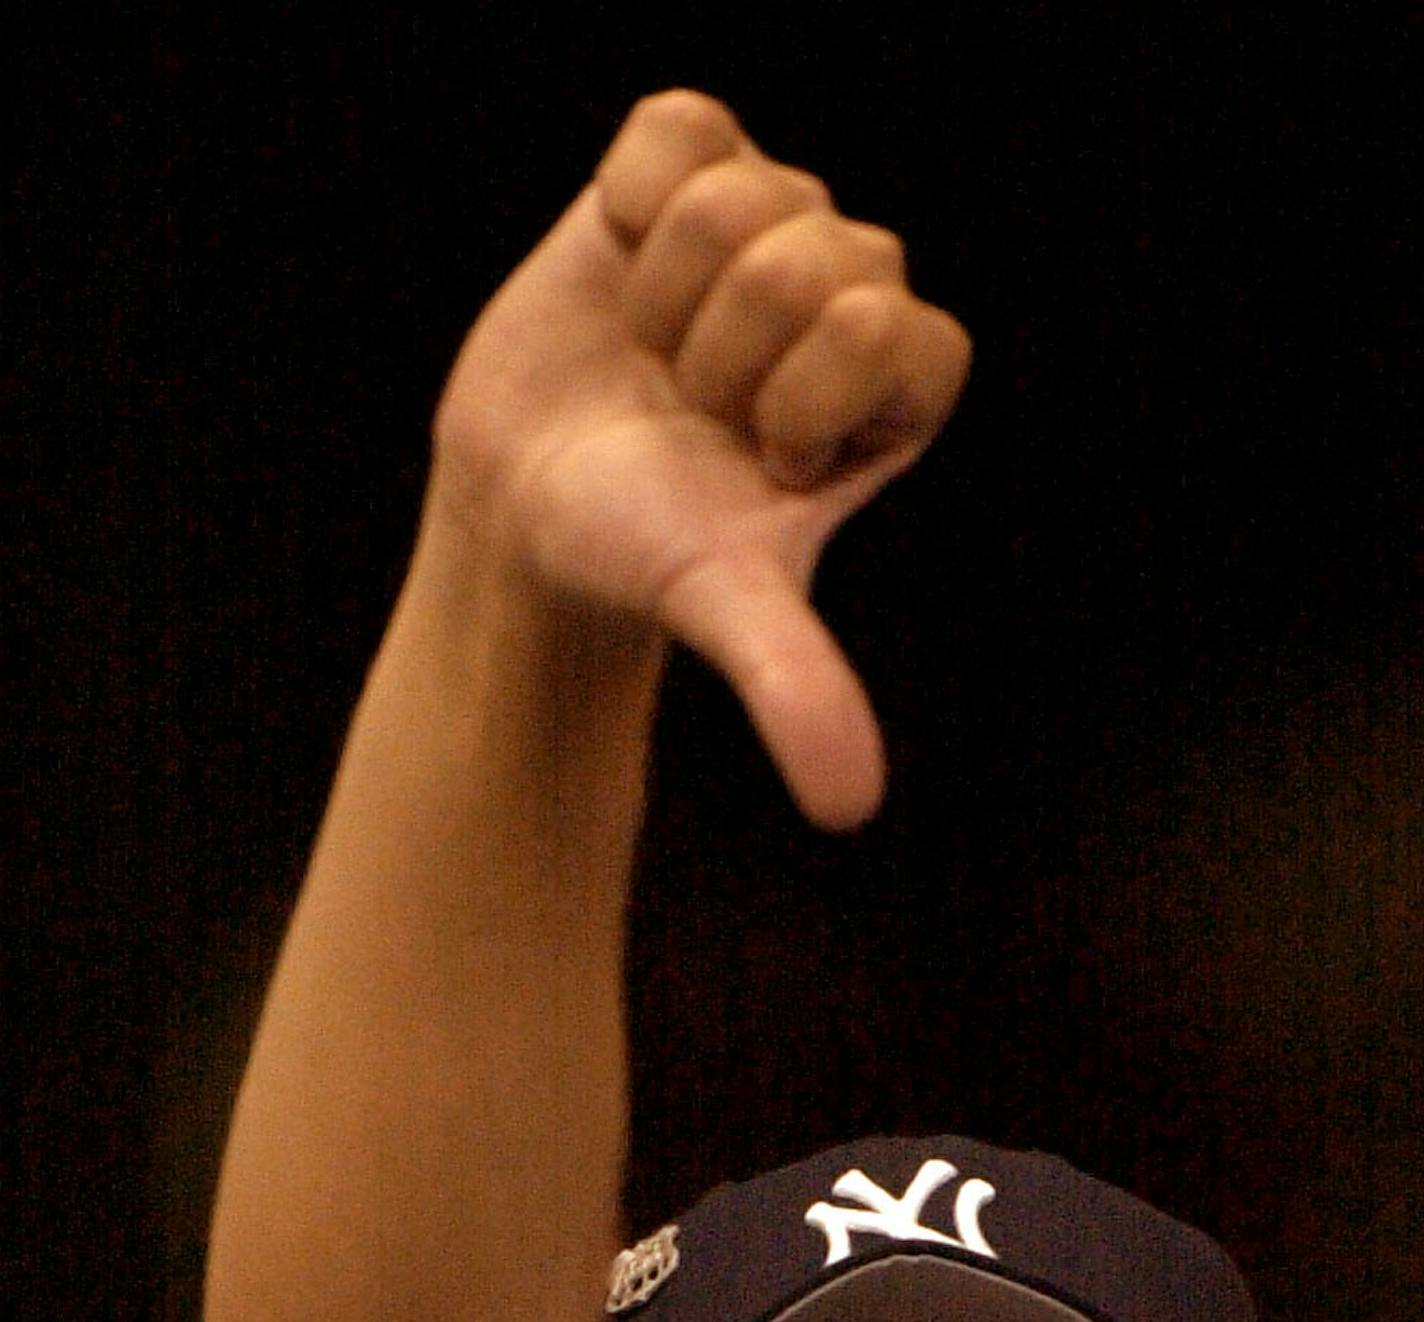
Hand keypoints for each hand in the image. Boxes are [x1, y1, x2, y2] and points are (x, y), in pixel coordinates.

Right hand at [429, 92, 970, 825]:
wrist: (526, 503)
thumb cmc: (638, 553)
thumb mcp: (724, 611)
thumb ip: (798, 686)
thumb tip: (850, 810)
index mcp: (897, 380)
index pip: (894, 326)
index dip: (804, 395)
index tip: (757, 461)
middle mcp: (848, 290)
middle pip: (816, 256)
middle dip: (724, 353)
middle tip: (689, 415)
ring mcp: (771, 219)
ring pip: (743, 194)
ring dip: (668, 294)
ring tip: (651, 358)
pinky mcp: (690, 162)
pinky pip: (679, 127)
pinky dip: (631, 204)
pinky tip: (623, 271)